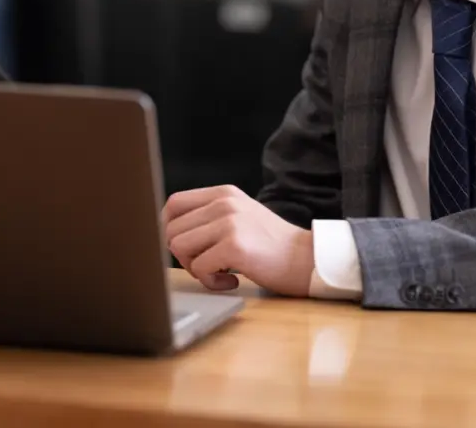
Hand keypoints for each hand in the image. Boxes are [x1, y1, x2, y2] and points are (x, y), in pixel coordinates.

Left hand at [162, 185, 314, 296]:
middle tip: (206, 266)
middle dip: (183, 255)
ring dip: (195, 268)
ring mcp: (229, 222)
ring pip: (179, 247)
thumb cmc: (271, 245)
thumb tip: (168, 232)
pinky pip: (199, 268)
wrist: (307, 259)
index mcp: (223, 193)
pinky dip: (211, 282)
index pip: (173, 204)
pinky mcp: (235, 246)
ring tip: (219, 273)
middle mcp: (224, 202)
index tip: (183, 248)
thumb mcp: (240, 216)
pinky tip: (231, 281)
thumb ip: (209, 217)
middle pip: (172, 230)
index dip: (168, 228)